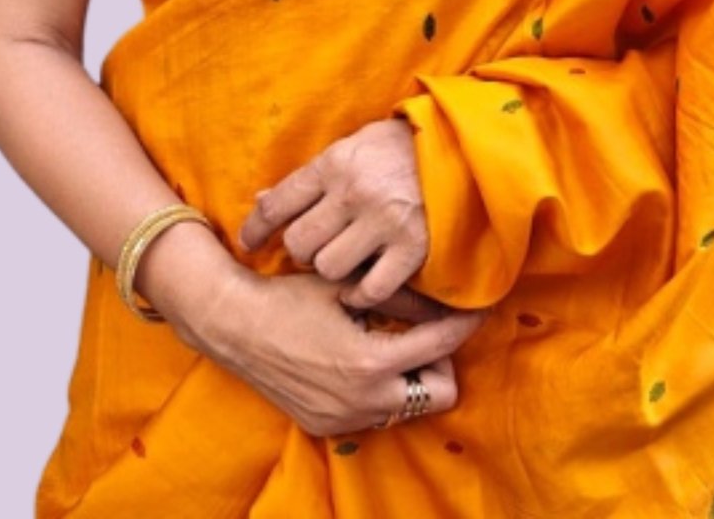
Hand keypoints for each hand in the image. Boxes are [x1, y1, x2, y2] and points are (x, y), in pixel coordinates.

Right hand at [196, 269, 482, 438]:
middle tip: (425, 331)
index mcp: (372, 363)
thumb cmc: (291, 297)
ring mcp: (345, 419)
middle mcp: (364, 401)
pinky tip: (361, 358)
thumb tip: (441, 306)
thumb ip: (401, 299)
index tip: (478, 309)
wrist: (236, 326)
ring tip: (391, 340)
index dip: (464, 324)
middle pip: (440, 392)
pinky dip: (380, 388)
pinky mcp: (326, 426)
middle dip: (439, 361)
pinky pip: (375, 412)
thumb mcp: (349, 287)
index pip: (440, 346)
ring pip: (407, 405)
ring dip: (410, 376)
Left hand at [240, 118, 427, 307]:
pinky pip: (369, 288)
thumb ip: (313, 176)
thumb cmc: (402, 147)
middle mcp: (354, 192)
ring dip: (332, 269)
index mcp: (336, 162)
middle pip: (299, 243)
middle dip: (301, 250)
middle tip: (315, 247)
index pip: (278, 202)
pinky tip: (364, 284)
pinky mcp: (411, 248)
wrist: (464, 149)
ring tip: (344, 259)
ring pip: (328, 267)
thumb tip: (262, 199)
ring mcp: (384, 221)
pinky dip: (362, 293)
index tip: (249, 242)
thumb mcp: (354, 146)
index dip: (256, 228)